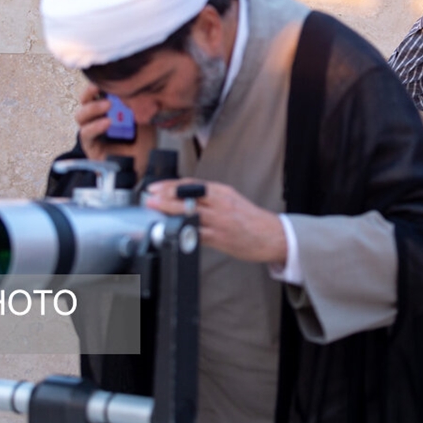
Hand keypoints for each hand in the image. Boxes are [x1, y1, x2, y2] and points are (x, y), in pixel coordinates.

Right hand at [75, 83, 155, 171]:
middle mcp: (97, 119)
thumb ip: (140, 103)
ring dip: (92, 108)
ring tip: (107, 106)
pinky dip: (95, 127)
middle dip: (89, 92)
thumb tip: (138, 85)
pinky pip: (86, 135)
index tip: (105, 77)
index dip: (97, 84)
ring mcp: (92, 134)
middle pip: (84, 101)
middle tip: (100, 87)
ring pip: (81, 116)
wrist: (146, 168)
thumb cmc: (146, 143)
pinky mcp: (90, 148)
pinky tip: (107, 122)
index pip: (96, 93)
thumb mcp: (146, 118)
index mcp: (109, 109)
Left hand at [144, 179, 286, 264]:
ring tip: (154, 209)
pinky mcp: (220, 237)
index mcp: (222, 192)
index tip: (156, 187)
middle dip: (165, 195)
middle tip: (149, 196)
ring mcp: (220, 220)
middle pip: (188, 196)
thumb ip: (210, 200)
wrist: (273, 235)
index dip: (171, 185)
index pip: (192, 185)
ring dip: (169, 210)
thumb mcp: (231, 201)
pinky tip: (171, 230)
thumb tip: (184, 201)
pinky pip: (197, 233)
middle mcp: (220, 203)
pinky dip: (183, 230)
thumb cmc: (251, 220)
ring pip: (190, 212)